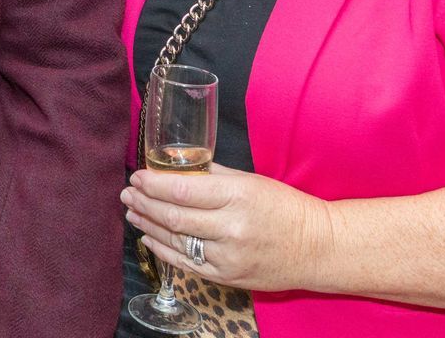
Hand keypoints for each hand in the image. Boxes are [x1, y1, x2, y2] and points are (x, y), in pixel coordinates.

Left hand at [122, 163, 334, 293]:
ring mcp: (228, 256)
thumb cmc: (285, 208)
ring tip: (132, 212)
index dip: (154, 184)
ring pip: (177, 241)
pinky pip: (187, 264)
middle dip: (145, 203)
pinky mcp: (227, 277)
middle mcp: (231, 228)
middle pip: (175, 216)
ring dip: (149, 225)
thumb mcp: (251, 181)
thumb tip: (176, 167)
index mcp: (238, 197)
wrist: (317, 248)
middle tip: (127, 193)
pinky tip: (149, 237)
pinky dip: (163, 249)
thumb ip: (212, 175)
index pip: (183, 190)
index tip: (138, 176)